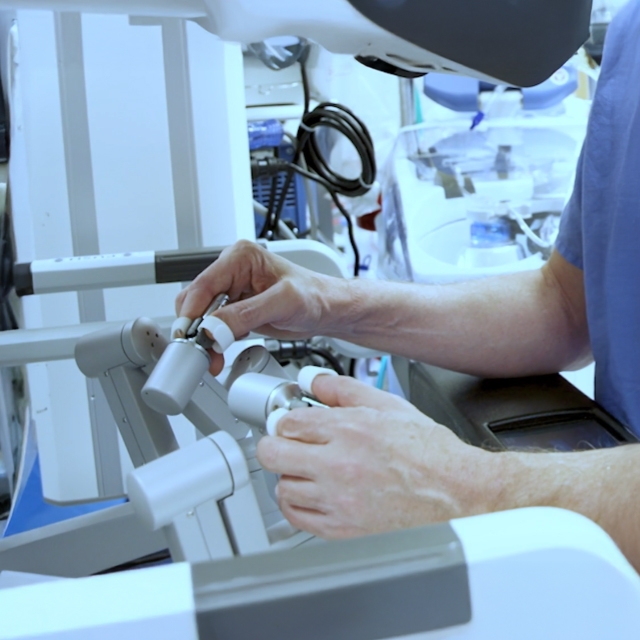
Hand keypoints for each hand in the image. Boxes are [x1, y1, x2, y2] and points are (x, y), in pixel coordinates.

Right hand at [175, 240, 344, 372]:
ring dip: (204, 339)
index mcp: (240, 257)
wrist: (328, 311)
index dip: (191, 313)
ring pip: (200, 316)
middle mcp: (232, 271)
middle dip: (196, 329)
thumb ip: (246, 315)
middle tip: (202, 352)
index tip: (190, 337)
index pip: (203, 284)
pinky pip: (213, 326)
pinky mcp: (235, 309)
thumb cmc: (316, 296)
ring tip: (212, 358)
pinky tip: (222, 351)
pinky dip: (214, 342)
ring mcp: (232, 291)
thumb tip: (214, 328)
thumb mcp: (283, 303)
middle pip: (195, 301)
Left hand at [256, 375, 499, 538]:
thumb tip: (313, 380)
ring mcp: (338, 500)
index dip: (284, 419)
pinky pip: (296, 517)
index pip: (288, 422)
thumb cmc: (430, 452)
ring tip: (306, 468)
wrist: (456, 492)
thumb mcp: (388, 405)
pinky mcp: (342, 529)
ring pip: (281, 486)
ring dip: (289, 474)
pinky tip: (310, 493)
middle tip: (287, 442)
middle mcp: (338, 465)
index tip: (289, 421)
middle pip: (272, 453)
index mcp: (349, 430)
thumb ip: (344, 389)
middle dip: (275, 443)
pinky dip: (296, 504)